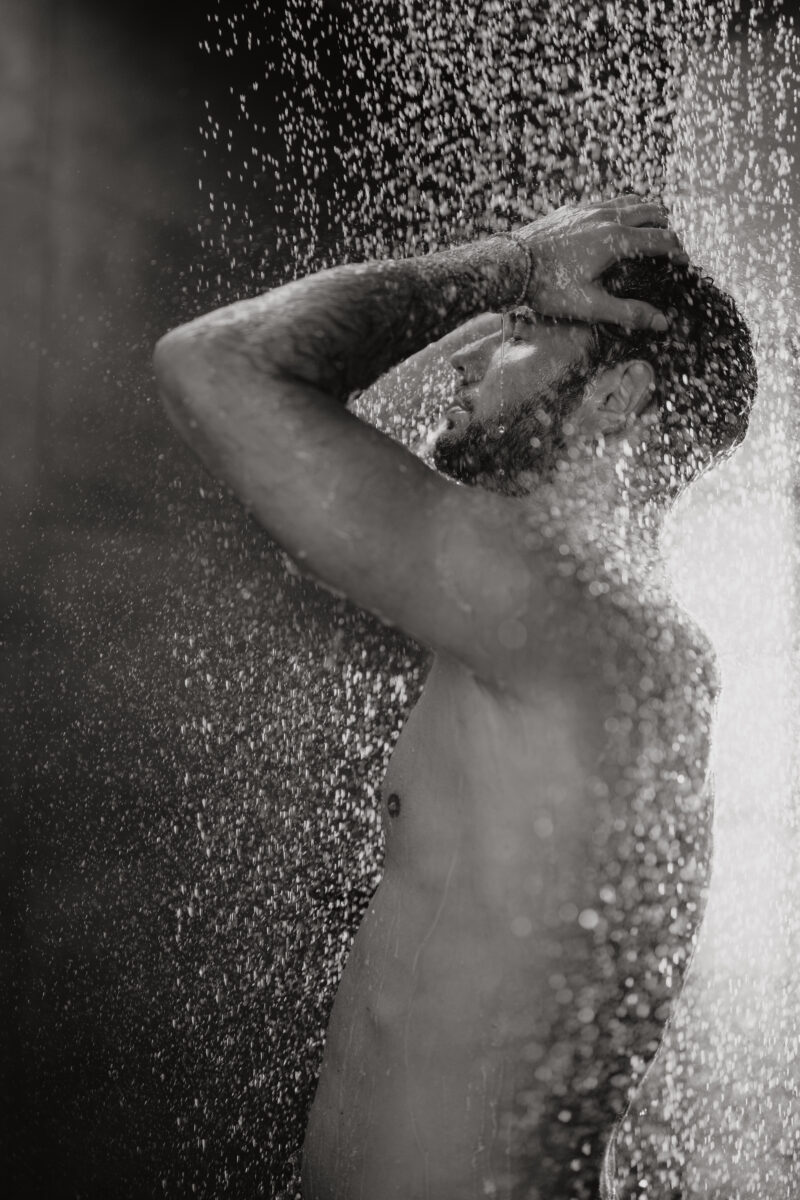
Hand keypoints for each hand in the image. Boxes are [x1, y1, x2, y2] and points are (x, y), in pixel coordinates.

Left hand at [512, 195, 686, 330]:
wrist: (509, 265)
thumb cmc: (548, 288)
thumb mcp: (590, 306)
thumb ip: (628, 313)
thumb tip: (662, 322)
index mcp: (616, 239)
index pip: (661, 239)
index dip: (678, 251)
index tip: (684, 262)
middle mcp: (606, 217)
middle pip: (651, 212)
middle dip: (666, 227)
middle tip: (671, 244)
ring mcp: (587, 209)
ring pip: (629, 201)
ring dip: (646, 213)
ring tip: (651, 228)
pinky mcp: (571, 209)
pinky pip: (606, 201)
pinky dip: (622, 208)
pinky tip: (615, 222)